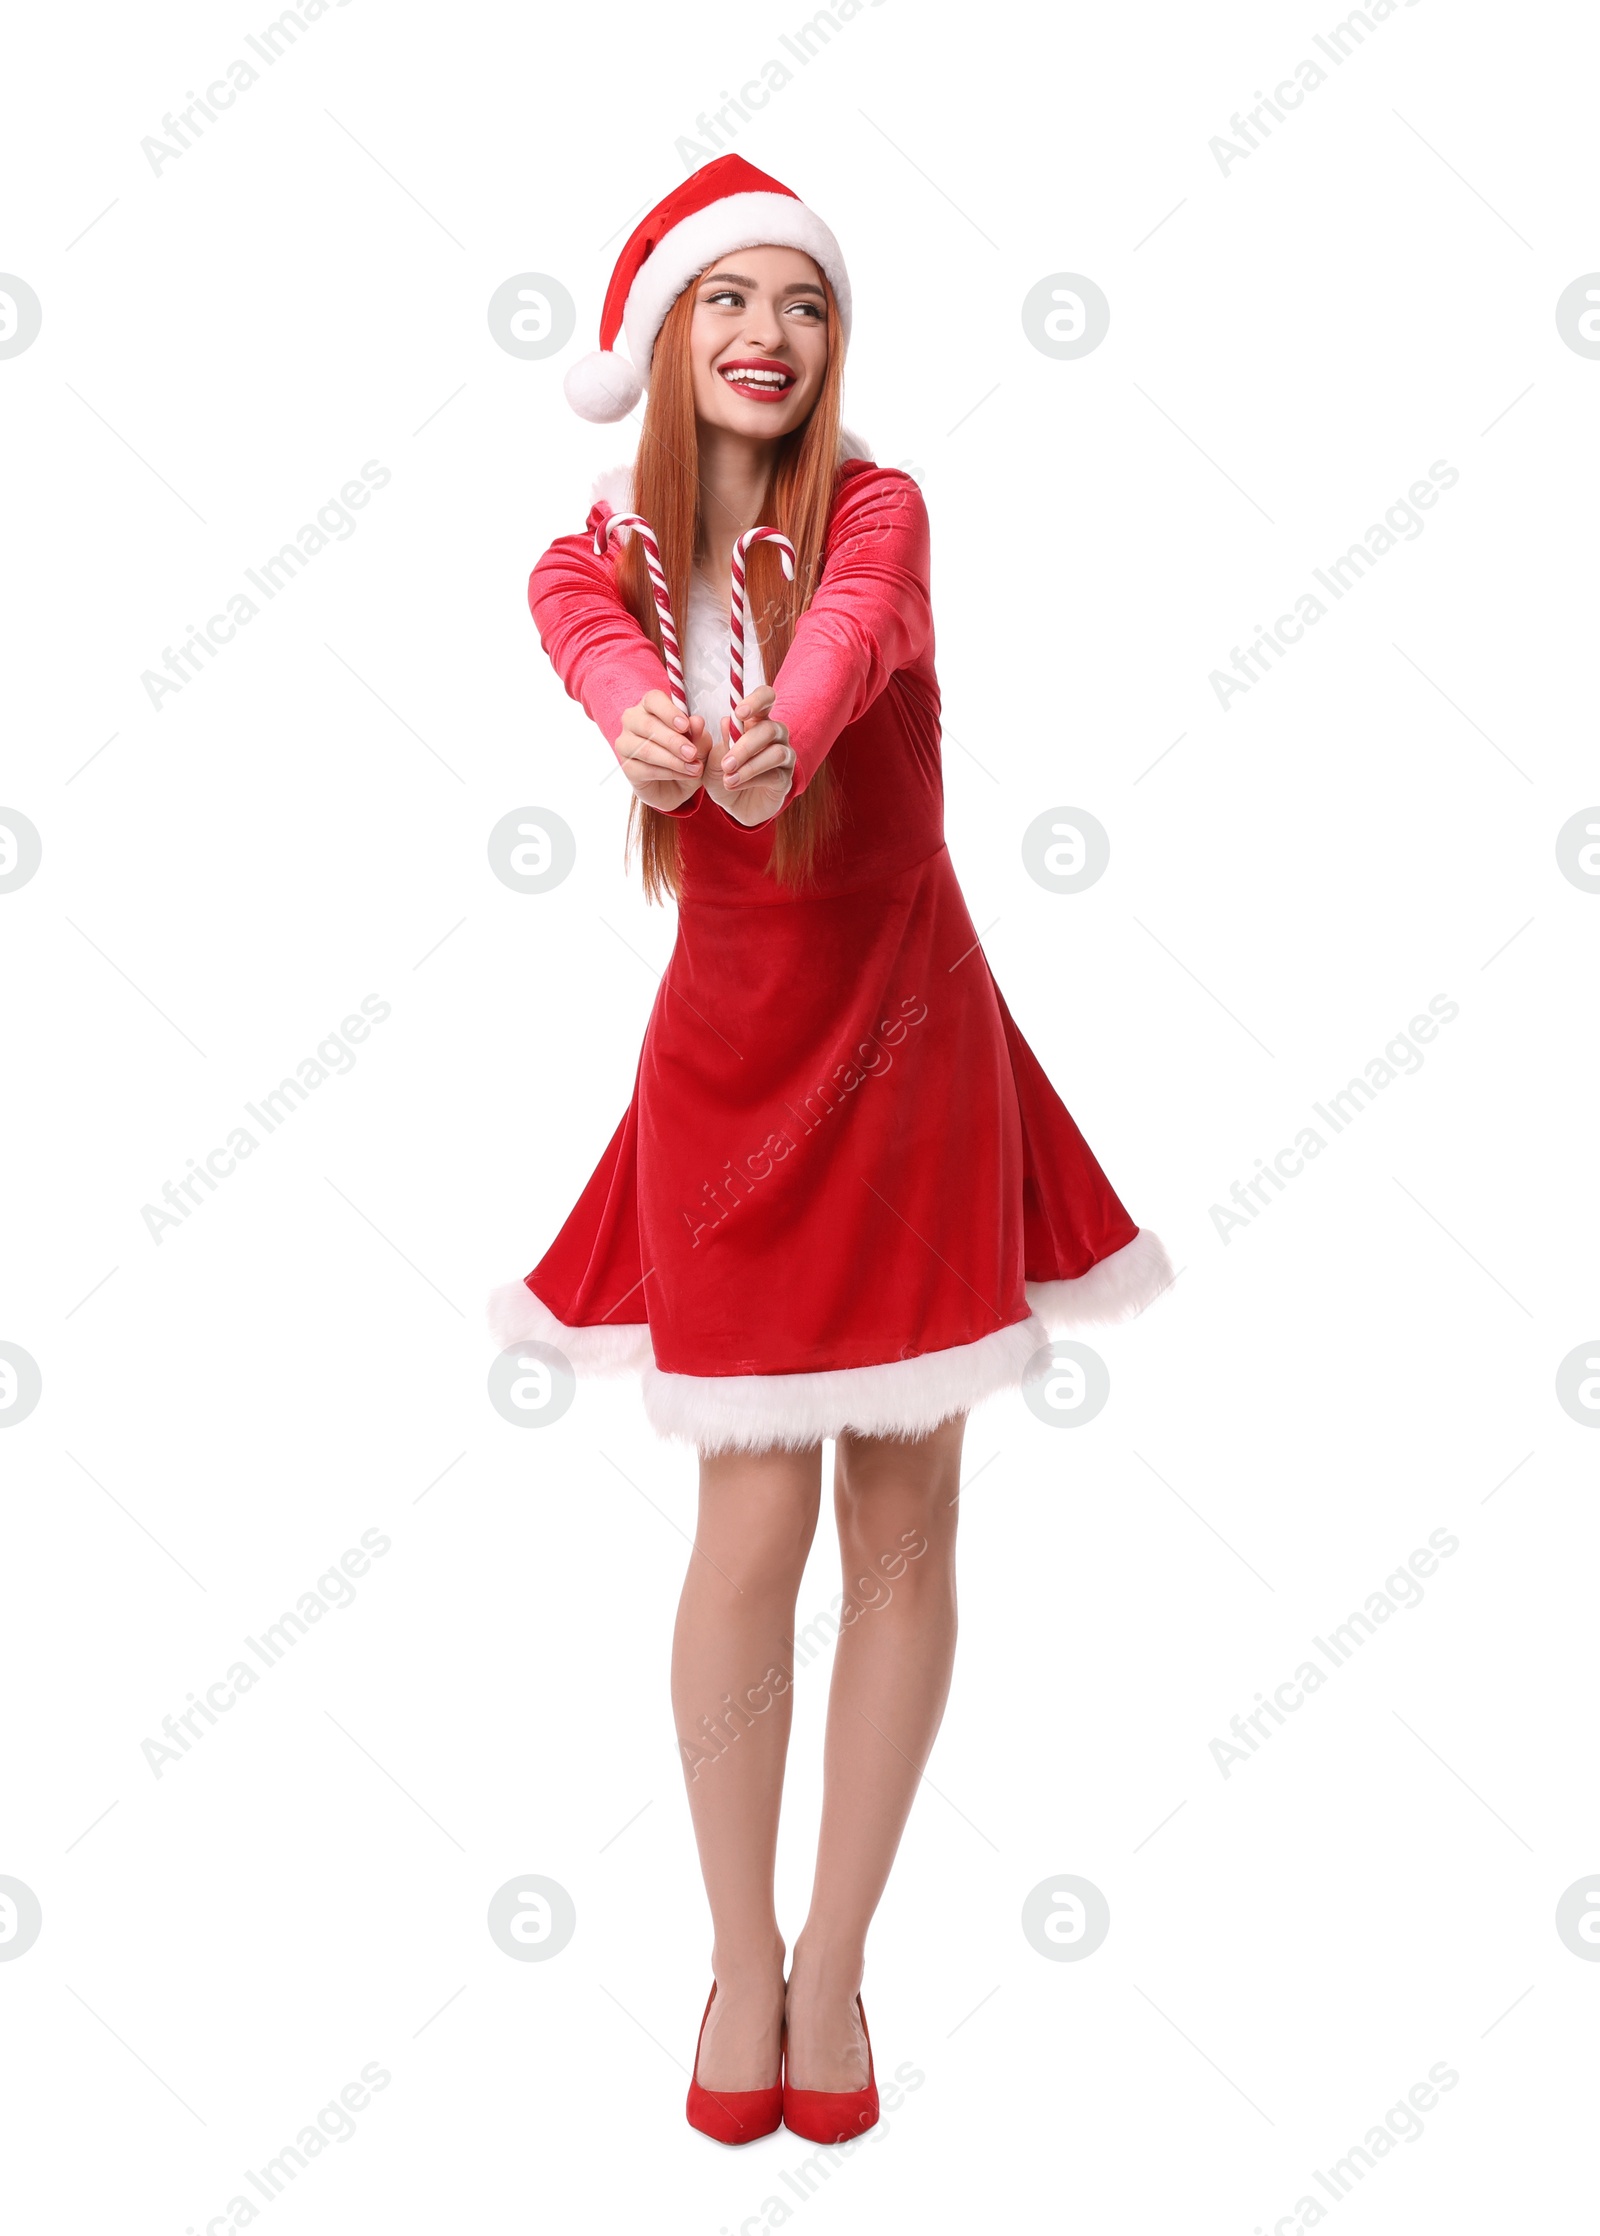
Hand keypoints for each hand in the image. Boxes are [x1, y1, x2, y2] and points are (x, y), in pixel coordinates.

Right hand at [615, 689, 707, 809]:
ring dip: (672, 760)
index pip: (653, 699)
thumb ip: (698, 734)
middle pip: (648, 725)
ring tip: (694, 768)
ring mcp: (626, 743)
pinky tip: (683, 775)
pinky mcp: (626, 766)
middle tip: (692, 753)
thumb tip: (697, 722)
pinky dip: (668, 773)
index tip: (685, 725)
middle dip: (673, 741)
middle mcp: (633, 720)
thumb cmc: (685, 755)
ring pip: (646, 749)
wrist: (676, 785)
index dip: (669, 712)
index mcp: (651, 706)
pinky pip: (645, 769)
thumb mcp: (699, 745)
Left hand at [716, 685, 795, 825]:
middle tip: (726, 763)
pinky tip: (734, 785)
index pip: (766, 698)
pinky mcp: (785, 779)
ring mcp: (784, 757)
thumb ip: (717, 741)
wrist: (731, 805)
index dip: (757, 700)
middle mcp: (775, 735)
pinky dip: (752, 780)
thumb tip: (726, 722)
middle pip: (769, 728)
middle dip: (745, 746)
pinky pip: (774, 775)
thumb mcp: (710, 758)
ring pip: (776, 753)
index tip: (739, 712)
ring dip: (749, 766)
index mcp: (756, 721)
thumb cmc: (723, 774)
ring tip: (728, 778)